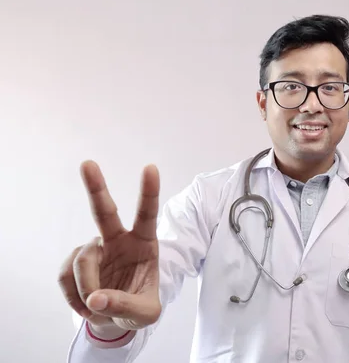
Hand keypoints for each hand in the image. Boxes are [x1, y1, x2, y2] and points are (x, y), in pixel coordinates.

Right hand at [58, 161, 160, 330]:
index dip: (149, 192)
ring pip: (82, 260)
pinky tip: (86, 305)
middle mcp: (119, 240)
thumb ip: (125, 305)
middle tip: (88, 164)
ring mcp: (95, 249)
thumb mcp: (145, 313)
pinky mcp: (74, 261)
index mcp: (144, 244)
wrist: (118, 317)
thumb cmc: (140, 307)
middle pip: (105, 211)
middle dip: (96, 187)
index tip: (151, 168)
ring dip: (87, 288)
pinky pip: (65, 276)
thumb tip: (96, 298)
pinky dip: (74, 297)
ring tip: (98, 307)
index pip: (147, 215)